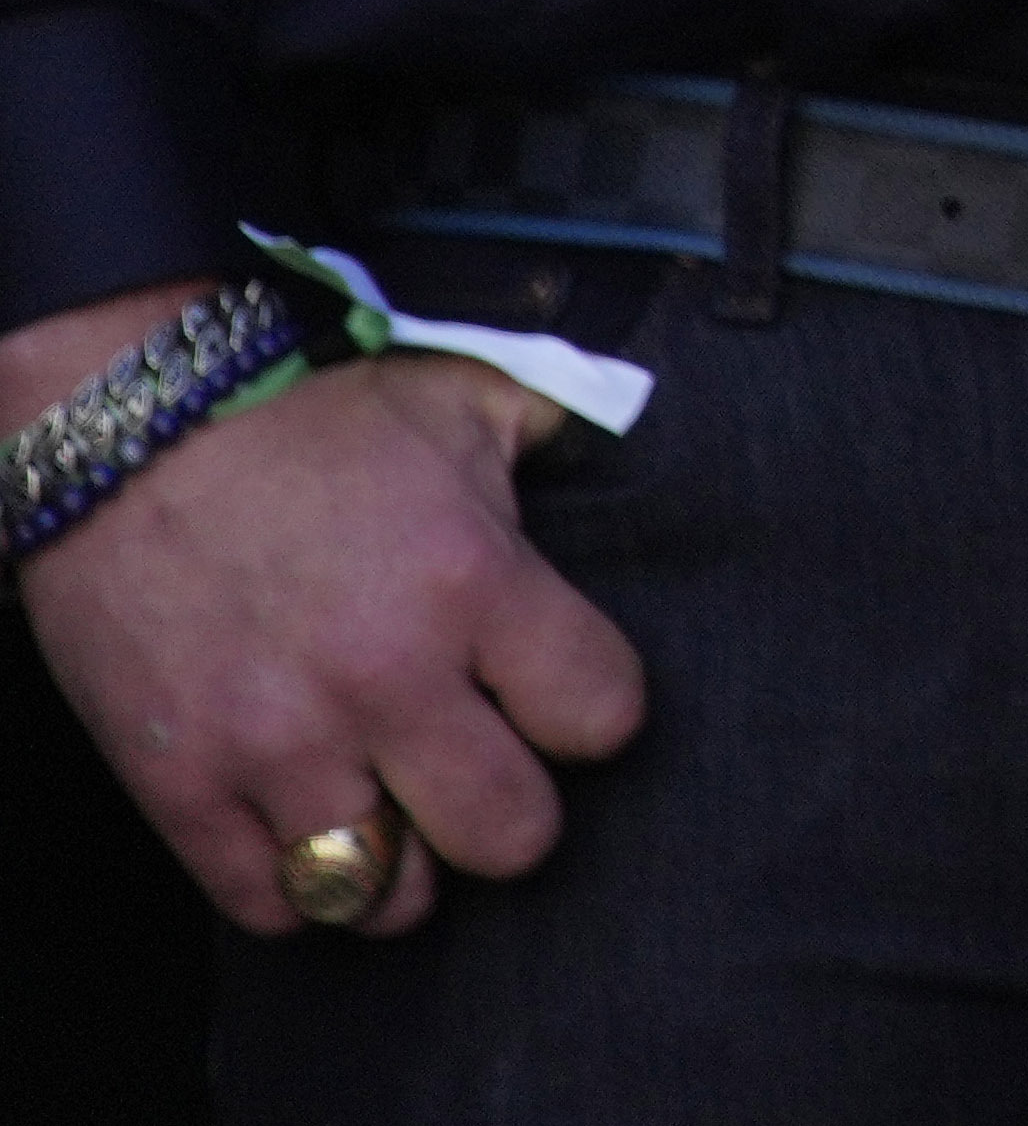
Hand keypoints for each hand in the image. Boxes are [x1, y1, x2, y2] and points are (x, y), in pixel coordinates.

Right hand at [10, 315, 639, 930]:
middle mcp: (385, 679)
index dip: (595, 714)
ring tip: (397, 822)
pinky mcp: (180, 784)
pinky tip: (308, 835)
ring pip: (385, 897)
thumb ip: (559, 435)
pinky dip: (297, 889)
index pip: (603, 717)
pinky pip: (269, 904)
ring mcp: (277, 744)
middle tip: (486, 775)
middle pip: (511, 836)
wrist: (129, 426)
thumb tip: (625, 447)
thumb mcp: (466, 397)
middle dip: (513, 813)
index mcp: (475, 581)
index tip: (562, 699)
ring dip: (403, 870)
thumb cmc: (310, 410)